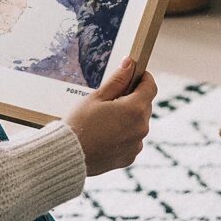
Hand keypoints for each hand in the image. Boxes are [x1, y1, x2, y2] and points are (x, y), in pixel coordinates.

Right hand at [63, 57, 156, 175]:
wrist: (69, 154)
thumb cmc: (80, 122)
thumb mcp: (97, 97)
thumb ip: (117, 80)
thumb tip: (130, 63)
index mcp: (134, 109)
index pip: (150, 87)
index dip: (144, 78)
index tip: (135, 74)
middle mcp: (141, 127)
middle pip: (144, 105)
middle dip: (132, 98)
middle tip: (111, 98)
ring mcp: (137, 144)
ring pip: (138, 123)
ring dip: (128, 117)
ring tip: (105, 119)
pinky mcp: (130, 157)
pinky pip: (132, 140)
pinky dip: (124, 134)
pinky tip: (105, 134)